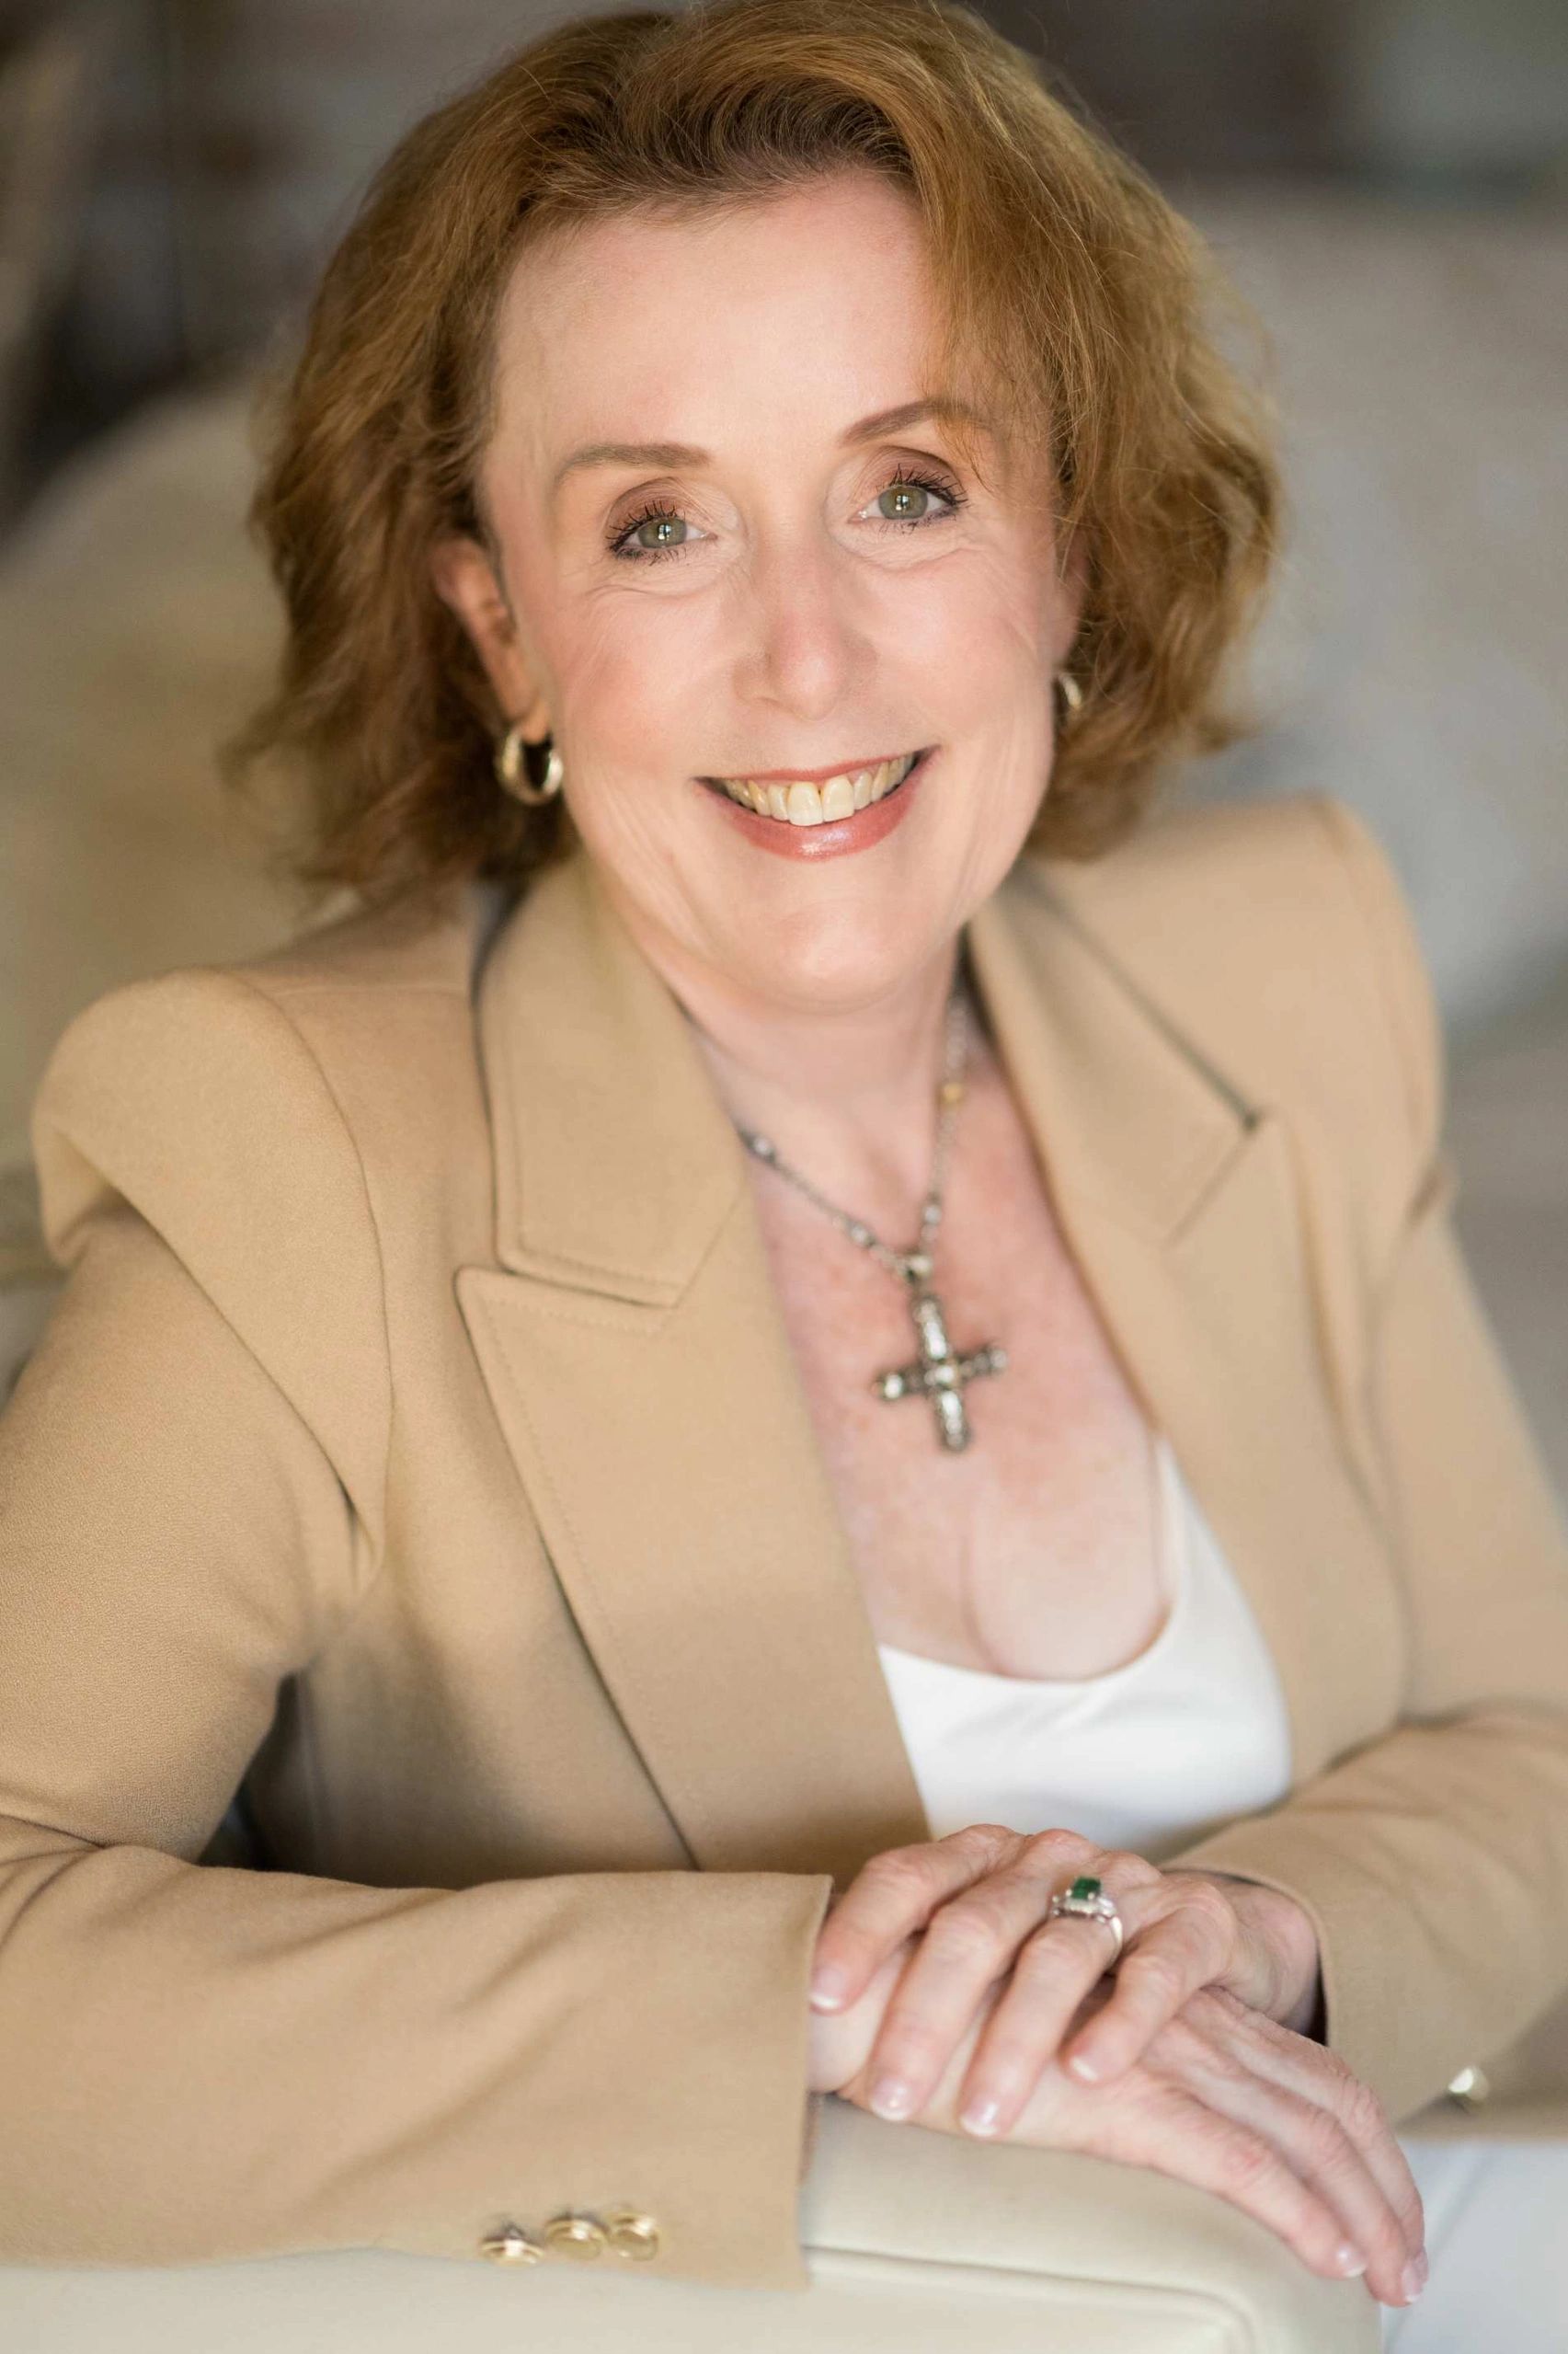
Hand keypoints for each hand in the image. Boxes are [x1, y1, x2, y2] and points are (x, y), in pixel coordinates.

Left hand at [808, 1824, 1320, 2140]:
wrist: (1201, 1933)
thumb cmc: (1063, 1960)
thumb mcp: (989, 1956)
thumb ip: (912, 1977)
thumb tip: (793, 2040)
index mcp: (980, 1858)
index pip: (904, 1878)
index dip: (857, 1932)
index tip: (814, 1999)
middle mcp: (1045, 1859)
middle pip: (972, 1926)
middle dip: (925, 2016)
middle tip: (888, 2100)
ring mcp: (1123, 1882)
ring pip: (1058, 1952)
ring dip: (1015, 2039)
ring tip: (983, 2117)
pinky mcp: (1194, 1920)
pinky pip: (1158, 1965)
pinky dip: (1122, 2021)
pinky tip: (1088, 2074)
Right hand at [821, 1945, 1426, 2311]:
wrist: (848, 1991)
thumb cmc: (919, 2022)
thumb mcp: (1029, 2047)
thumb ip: (1085, 2068)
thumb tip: (1116, 2131)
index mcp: (1161, 1999)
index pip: (1298, 2064)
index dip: (1355, 2139)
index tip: (1384, 2216)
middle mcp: (1173, 2009)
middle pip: (1323, 2088)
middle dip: (1383, 2181)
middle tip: (1412, 2264)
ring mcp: (1152, 2044)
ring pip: (1302, 2123)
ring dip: (1361, 2208)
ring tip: (1395, 2277)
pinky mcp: (1120, 2087)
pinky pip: (1238, 2154)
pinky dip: (1299, 2212)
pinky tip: (1333, 2259)